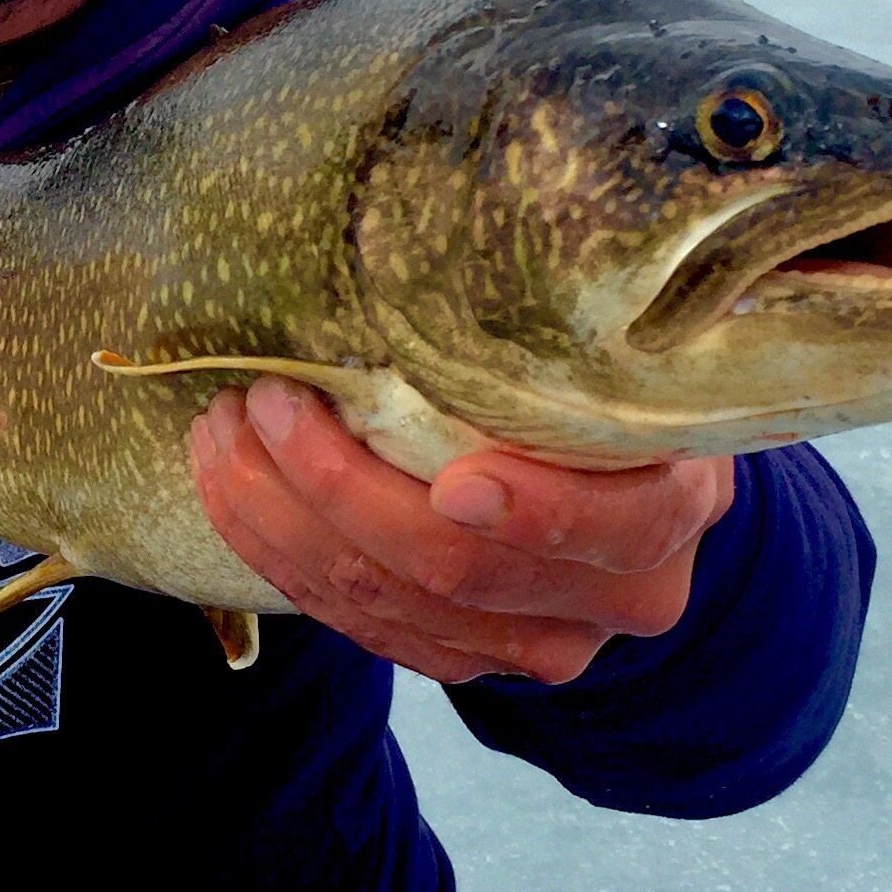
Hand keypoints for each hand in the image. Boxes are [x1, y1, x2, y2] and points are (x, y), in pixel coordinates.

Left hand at [188, 378, 734, 685]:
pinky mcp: (461, 660)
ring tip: (220, 431)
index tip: (455, 479)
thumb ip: (559, 332)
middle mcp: (616, 597)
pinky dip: (277, 554)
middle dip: (338, 487)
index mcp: (671, 511)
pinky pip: (355, 624)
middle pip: (459, 568)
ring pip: (387, 602)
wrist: (624, 479)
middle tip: (265, 400)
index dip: (537, 513)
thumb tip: (462, 231)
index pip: (618, 528)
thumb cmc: (602, 381)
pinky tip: (230, 487)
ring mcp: (534, 644)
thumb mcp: (611, 347)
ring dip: (280, 519)